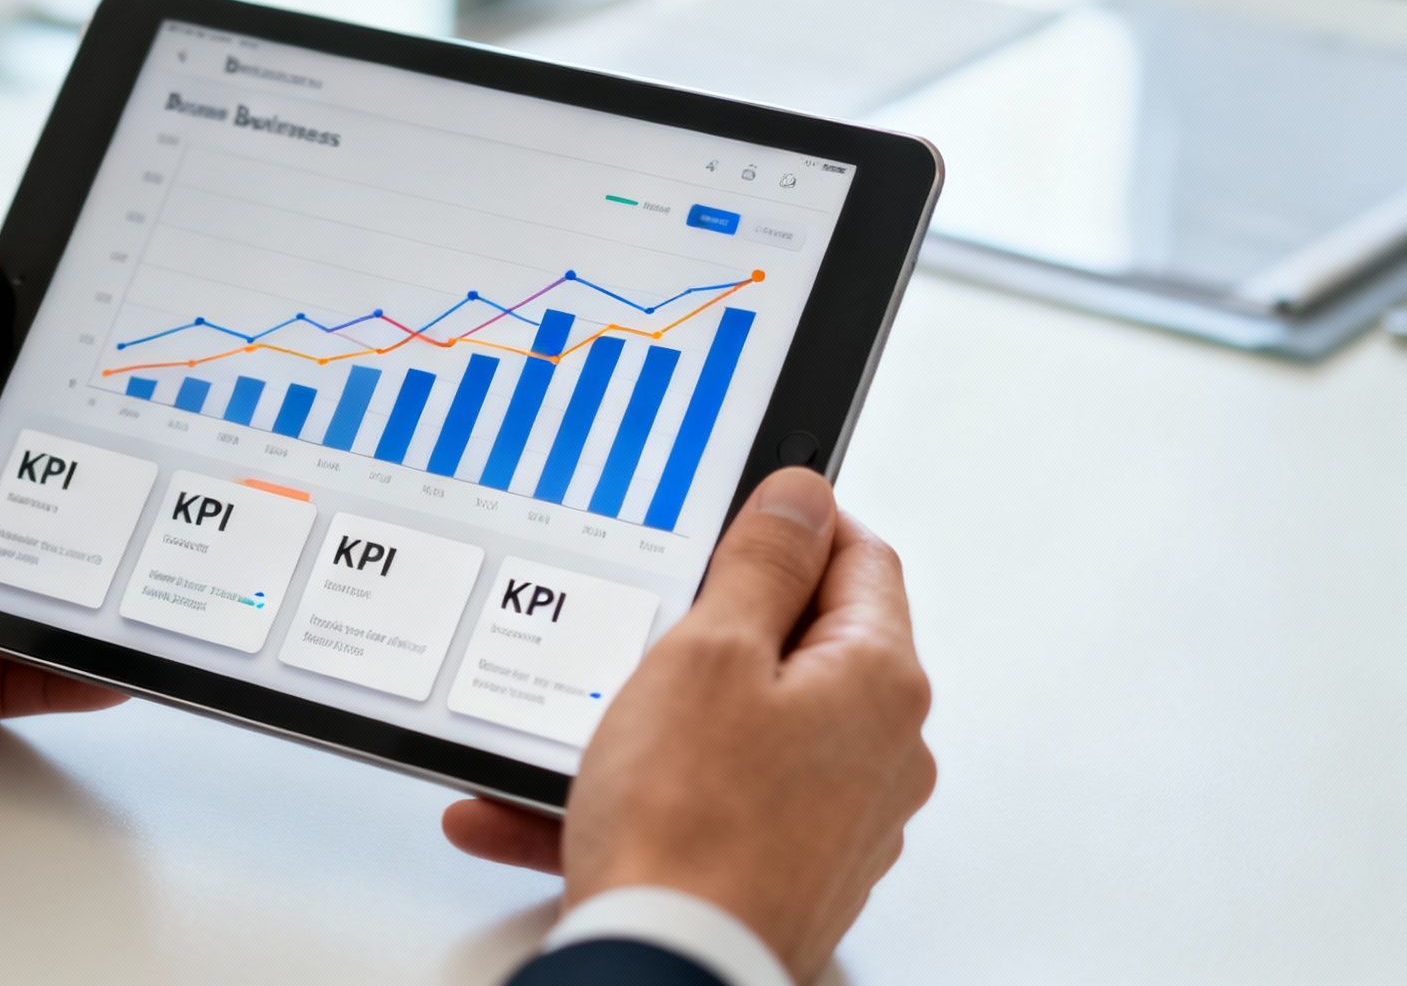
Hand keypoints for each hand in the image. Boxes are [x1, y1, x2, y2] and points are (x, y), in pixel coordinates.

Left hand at [0, 234, 125, 801]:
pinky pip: (53, 663)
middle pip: (48, 484)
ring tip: (178, 546)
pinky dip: (98, 661)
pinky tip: (146, 642)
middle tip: (180, 447)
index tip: (130, 352)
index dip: (58, 376)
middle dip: (106, 473)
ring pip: (64, 572)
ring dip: (112, 566)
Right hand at [442, 468, 933, 983]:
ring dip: (652, 721)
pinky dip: (641, 793)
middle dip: (708, 630)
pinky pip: (710, 805)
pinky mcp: (785, 872)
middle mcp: (879, 753)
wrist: (667, 971)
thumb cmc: (687, 825)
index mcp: (878, 682)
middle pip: (799, 646)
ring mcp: (836, 820)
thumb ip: (759, 562)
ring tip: (577, 727)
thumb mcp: (708, 652)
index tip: (731, 523)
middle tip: (645, 628)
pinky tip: (555, 801)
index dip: (790, 527)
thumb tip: (802, 497)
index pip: (858, 558)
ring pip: (740, 731)